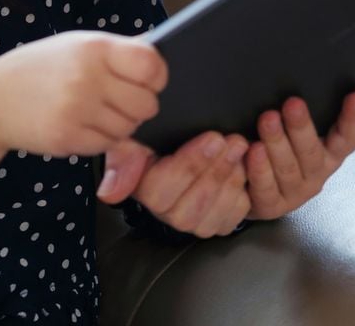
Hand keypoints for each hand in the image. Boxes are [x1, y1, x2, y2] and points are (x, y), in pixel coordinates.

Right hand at [0, 31, 166, 156]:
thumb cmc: (41, 69)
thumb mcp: (75, 46)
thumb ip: (115, 53)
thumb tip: (158, 64)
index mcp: (94, 48)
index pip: (151, 65)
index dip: (156, 77)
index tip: (147, 81)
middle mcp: (87, 77)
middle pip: (146, 104)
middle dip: (138, 107)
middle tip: (118, 101)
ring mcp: (77, 109)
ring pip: (128, 129)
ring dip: (118, 125)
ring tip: (93, 112)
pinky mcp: (68, 137)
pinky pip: (106, 145)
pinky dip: (100, 139)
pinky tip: (80, 125)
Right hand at [99, 131, 250, 237]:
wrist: (184, 134)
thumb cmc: (158, 131)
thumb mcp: (136, 132)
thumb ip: (123, 157)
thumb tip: (110, 193)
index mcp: (140, 188)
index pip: (161, 189)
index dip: (190, 165)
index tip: (213, 138)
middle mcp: (163, 212)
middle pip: (188, 207)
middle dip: (215, 170)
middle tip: (233, 141)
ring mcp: (190, 220)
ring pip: (210, 216)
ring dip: (230, 181)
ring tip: (241, 150)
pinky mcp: (214, 222)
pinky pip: (230, 220)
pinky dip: (241, 196)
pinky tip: (245, 170)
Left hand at [244, 93, 354, 219]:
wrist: (250, 191)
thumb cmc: (275, 152)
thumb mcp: (292, 132)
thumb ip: (298, 115)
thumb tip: (294, 82)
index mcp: (328, 155)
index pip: (347, 139)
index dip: (352, 120)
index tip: (354, 96)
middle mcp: (316, 174)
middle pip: (312, 152)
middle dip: (301, 127)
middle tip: (292, 104)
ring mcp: (295, 192)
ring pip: (287, 168)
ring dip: (277, 143)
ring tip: (268, 121)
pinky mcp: (272, 205)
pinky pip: (265, 187)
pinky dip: (258, 168)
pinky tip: (251, 150)